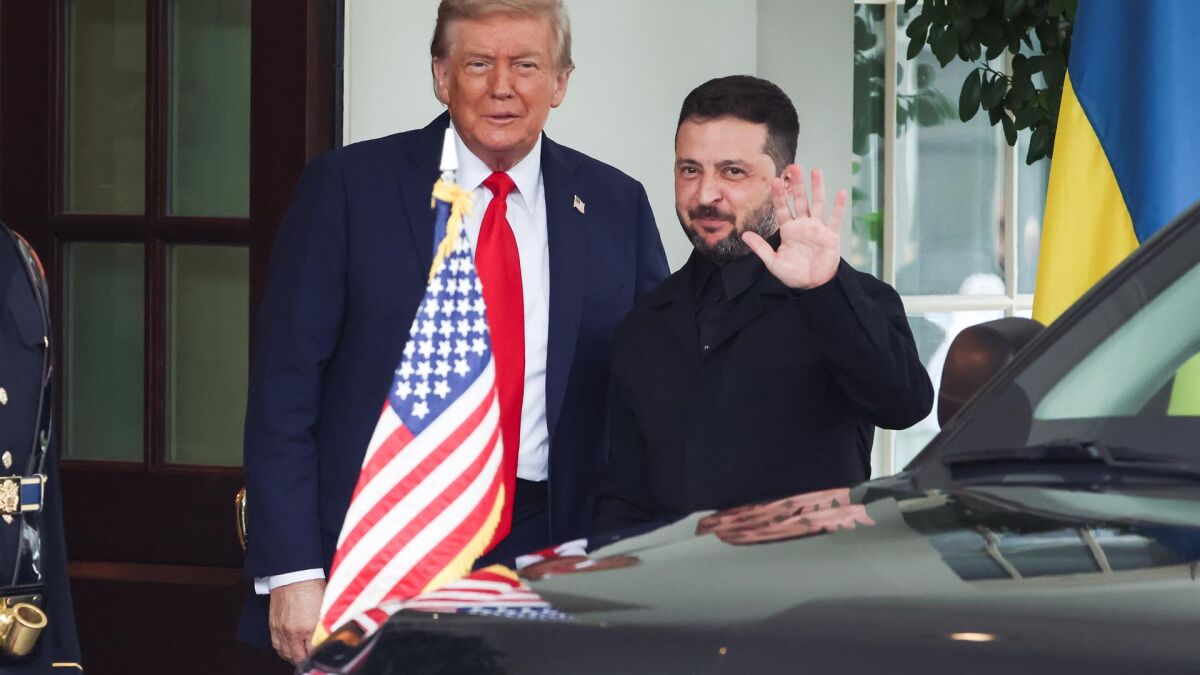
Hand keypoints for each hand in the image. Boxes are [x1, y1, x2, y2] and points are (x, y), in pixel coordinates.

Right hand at [269, 578, 325, 664]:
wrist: (293, 574)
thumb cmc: (312, 587)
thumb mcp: (326, 607)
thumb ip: (326, 626)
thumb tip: (330, 637)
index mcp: (308, 627)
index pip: (314, 652)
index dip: (320, 654)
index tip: (325, 654)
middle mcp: (293, 632)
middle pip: (298, 657)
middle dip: (307, 659)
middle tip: (314, 657)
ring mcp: (281, 630)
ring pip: (286, 654)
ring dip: (295, 657)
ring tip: (303, 655)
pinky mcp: (273, 626)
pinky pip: (276, 646)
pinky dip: (284, 651)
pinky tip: (291, 650)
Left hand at [742, 165, 846, 289]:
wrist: (812, 286)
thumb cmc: (793, 274)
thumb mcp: (773, 262)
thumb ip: (760, 248)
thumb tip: (743, 235)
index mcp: (788, 230)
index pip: (782, 208)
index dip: (779, 195)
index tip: (775, 180)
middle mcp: (803, 225)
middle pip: (800, 200)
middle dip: (797, 184)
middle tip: (795, 167)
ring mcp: (818, 228)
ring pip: (818, 204)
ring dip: (817, 188)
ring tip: (816, 171)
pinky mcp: (831, 235)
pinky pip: (835, 219)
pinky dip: (838, 206)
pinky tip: (841, 192)